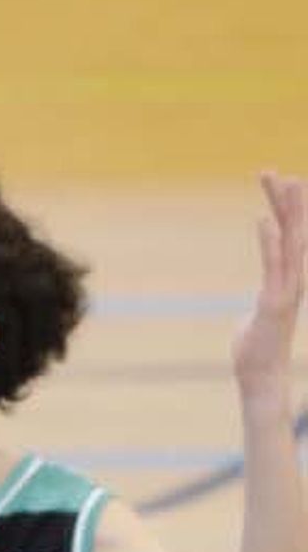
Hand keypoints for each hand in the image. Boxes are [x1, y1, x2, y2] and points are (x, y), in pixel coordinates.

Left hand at [231, 172, 305, 401]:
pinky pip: (272, 266)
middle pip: (293, 233)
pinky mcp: (274, 303)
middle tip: (281, 173)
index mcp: (287, 279)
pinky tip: (263, 219)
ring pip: (289, 244)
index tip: (283, 182)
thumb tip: (260, 304)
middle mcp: (292, 281)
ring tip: (284, 183)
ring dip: (286, 212)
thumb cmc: (257, 348)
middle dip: (287, 203)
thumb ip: (265, 301)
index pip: (288, 237)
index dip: (286, 211)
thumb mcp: (260, 315)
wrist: (262, 378)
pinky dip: (268, 242)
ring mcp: (286, 291)